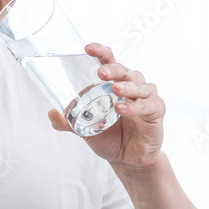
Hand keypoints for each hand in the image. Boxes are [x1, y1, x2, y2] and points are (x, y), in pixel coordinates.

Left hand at [47, 42, 164, 169]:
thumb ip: (69, 121)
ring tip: (114, 90)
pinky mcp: (156, 111)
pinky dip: (135, 107)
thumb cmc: (109, 137)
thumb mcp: (85, 129)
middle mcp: (131, 85)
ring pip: (138, 85)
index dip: (100, 52)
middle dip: (112, 69)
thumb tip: (52, 113)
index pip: (109, 61)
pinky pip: (147, 105)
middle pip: (124, 70)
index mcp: (114, 82)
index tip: (88, 48)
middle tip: (101, 73)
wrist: (128, 160)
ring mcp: (145, 97)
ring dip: (126, 86)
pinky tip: (123, 109)